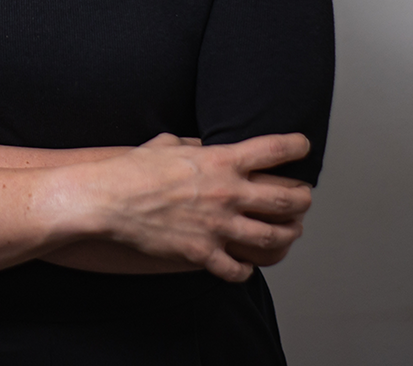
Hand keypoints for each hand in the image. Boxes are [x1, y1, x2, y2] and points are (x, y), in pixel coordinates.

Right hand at [92, 132, 311, 281]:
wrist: (110, 199)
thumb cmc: (134, 169)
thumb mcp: (167, 143)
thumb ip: (192, 144)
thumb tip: (197, 144)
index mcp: (220, 160)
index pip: (274, 149)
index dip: (296, 145)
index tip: (302, 146)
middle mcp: (227, 193)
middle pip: (287, 199)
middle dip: (302, 199)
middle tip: (302, 198)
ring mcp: (218, 226)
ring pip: (274, 237)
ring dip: (287, 235)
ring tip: (289, 232)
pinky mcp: (203, 253)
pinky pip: (239, 269)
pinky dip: (247, 269)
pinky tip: (246, 264)